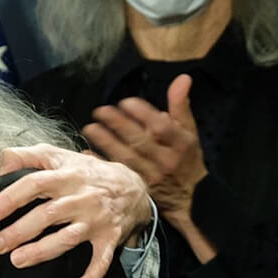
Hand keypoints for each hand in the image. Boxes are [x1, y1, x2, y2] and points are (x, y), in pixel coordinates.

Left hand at [0, 142, 151, 277]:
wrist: (132, 186)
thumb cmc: (84, 172)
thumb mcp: (57, 155)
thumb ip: (25, 156)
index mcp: (66, 175)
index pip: (35, 184)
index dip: (10, 198)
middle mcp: (81, 197)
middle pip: (48, 214)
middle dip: (19, 231)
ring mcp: (96, 219)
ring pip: (68, 238)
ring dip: (42, 251)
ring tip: (17, 260)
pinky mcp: (109, 238)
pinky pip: (101, 262)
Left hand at [82, 74, 215, 261]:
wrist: (190, 199)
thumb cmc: (186, 160)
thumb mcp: (188, 132)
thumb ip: (181, 106)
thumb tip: (182, 78)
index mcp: (180, 143)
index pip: (161, 126)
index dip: (143, 113)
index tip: (125, 102)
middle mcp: (166, 160)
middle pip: (140, 141)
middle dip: (118, 124)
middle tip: (100, 111)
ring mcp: (152, 177)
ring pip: (127, 158)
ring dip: (106, 142)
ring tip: (89, 128)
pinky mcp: (139, 190)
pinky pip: (118, 175)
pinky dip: (102, 164)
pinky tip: (87, 154)